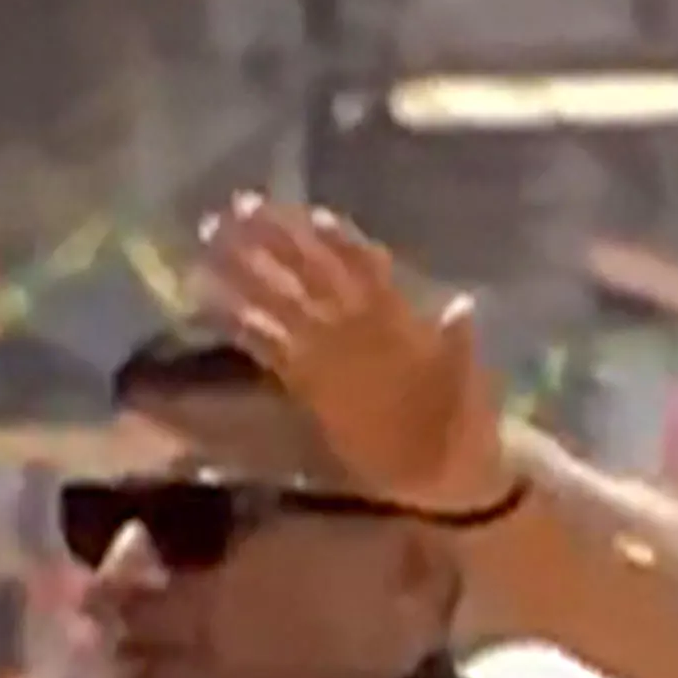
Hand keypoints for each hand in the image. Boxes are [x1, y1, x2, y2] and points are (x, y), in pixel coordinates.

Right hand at [197, 195, 506, 513]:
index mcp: (396, 317)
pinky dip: (242, 326)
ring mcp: (330, 351)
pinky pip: (270, 346)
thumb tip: (462, 305)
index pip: (361, 265)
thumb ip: (456, 343)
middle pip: (311, 271)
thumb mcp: (468, 379)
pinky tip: (209, 306)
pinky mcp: (309, 382)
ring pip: (283, 301)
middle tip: (235, 208)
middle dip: (275, 239)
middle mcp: (357, 325)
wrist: (448, 470)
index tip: (309, 216)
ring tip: (208, 244)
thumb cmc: (465, 417)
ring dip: (248, 272)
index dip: (338, 240)